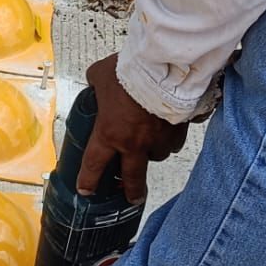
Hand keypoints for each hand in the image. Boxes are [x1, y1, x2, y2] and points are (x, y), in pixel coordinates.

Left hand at [77, 53, 188, 203]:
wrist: (164, 67)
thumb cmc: (129, 71)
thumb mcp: (100, 75)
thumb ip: (95, 83)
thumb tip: (96, 82)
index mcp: (110, 133)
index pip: (94, 164)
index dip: (88, 180)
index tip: (86, 190)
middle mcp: (134, 143)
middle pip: (132, 178)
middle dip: (131, 191)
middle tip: (131, 198)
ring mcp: (159, 140)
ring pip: (156, 157)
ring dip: (152, 154)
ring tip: (149, 145)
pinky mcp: (179, 131)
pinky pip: (174, 141)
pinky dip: (170, 138)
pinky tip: (168, 129)